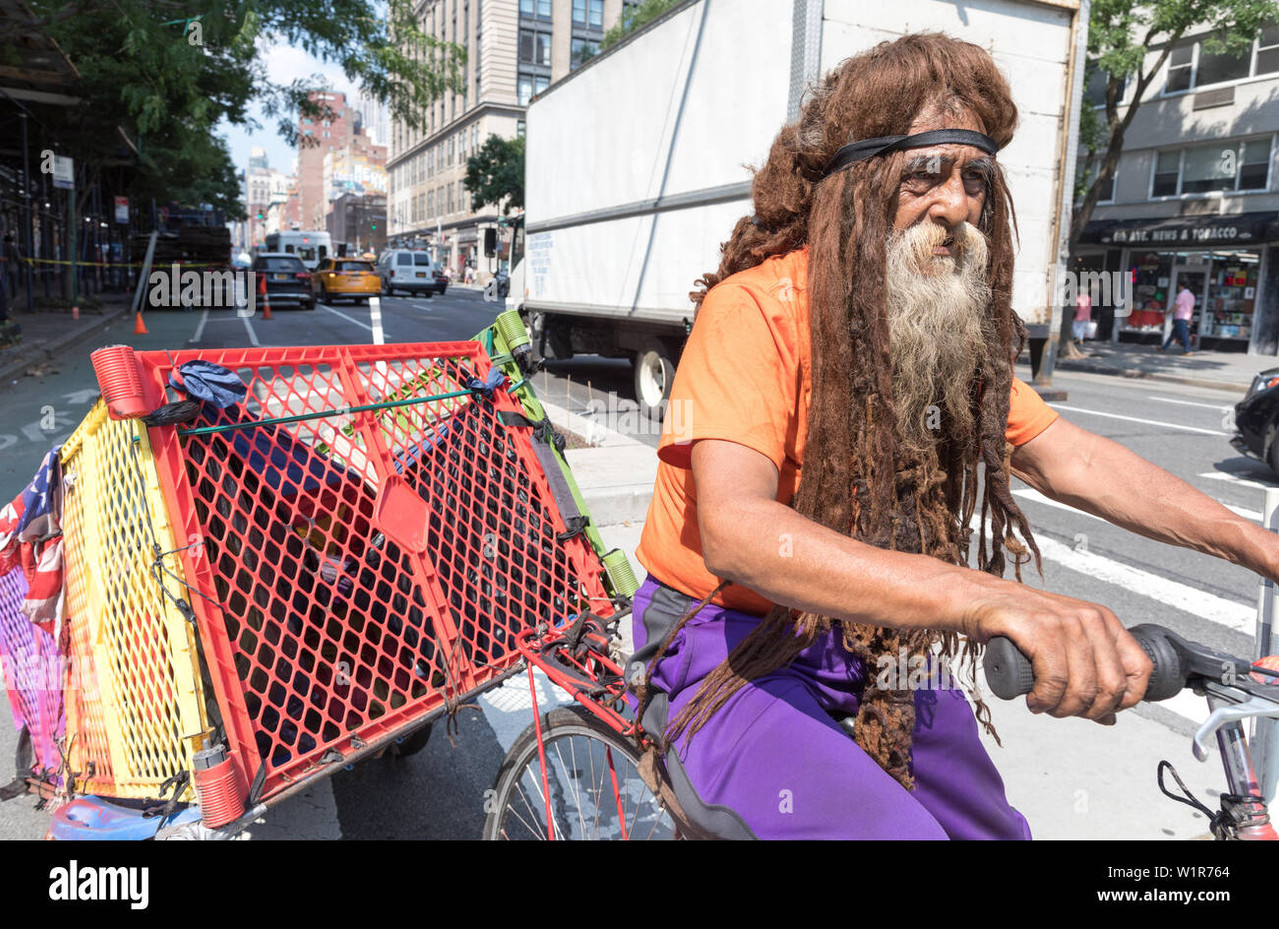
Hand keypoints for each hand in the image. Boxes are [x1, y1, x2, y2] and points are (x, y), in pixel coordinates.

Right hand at [960, 586, 1151, 723]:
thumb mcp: (1066, 642)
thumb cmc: (1020, 623)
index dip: (1124, 701)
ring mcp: (1065, 622)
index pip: (1140, 670)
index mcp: (1104, 621)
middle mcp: (1090, 619)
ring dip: (1062, 709)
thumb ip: (1089, 674)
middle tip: (1064, 711)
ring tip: (1045, 706)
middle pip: (1110, 687)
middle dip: (1087, 711)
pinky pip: (1053, 680)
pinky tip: (1034, 700)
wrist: (979, 599)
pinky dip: (1044, 699)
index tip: (1100, 709)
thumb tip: (1108, 716)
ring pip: (1081, 688)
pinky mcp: (1039, 629)